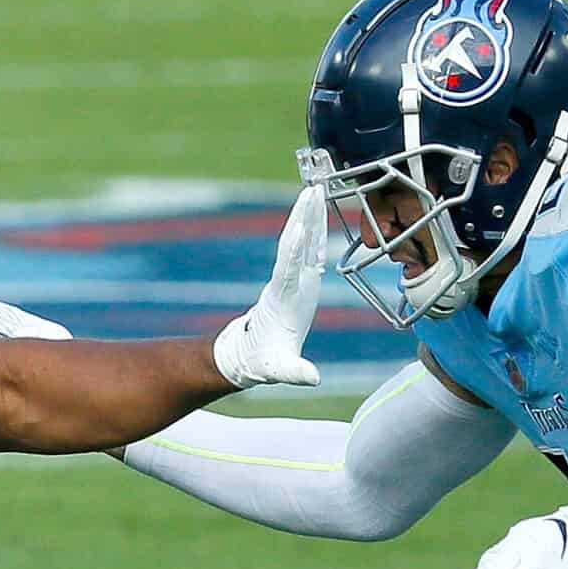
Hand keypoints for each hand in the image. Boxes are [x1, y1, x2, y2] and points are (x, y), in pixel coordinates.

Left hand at [211, 185, 327, 387]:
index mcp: (286, 300)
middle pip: (296, 244)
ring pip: (301, 240)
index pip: (290, 269)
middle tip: (311, 191)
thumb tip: (312, 379)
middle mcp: (288, 283)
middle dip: (304, 219)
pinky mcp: (298, 279)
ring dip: (309, 216)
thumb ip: (295, 373)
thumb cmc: (266, 362)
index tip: (299, 226)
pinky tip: (318, 211)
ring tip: (315, 189)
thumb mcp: (280, 371)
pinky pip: (307, 247)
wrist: (249, 354)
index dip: (295, 250)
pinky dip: (314, 229)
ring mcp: (292, 279)